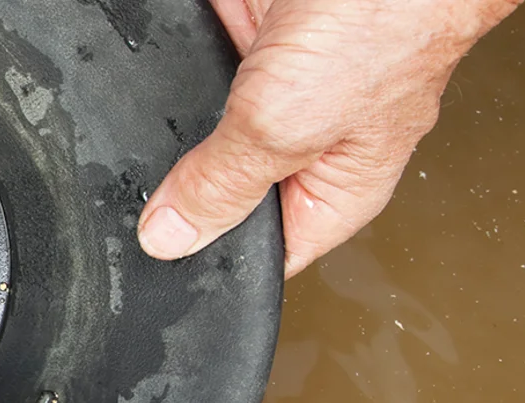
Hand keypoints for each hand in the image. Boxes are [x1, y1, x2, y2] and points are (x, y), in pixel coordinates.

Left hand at [139, 0, 522, 277]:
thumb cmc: (388, 20)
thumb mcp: (287, 127)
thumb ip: (224, 184)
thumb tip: (169, 239)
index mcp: (332, 186)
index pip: (262, 251)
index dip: (210, 257)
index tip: (158, 256)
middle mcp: (303, 140)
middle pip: (221, 188)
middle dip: (179, 187)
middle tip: (135, 192)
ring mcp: (270, 85)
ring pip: (195, 128)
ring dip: (165, 125)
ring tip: (148, 124)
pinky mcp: (240, 39)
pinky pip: (185, 69)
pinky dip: (164, 70)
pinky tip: (158, 72)